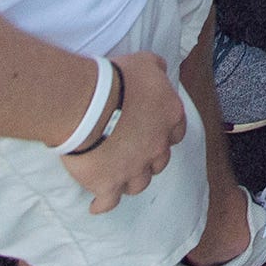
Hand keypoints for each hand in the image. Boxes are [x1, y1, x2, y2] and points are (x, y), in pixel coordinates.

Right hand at [62, 51, 188, 212]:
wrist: (88, 103)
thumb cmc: (117, 79)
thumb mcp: (146, 62)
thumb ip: (158, 70)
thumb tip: (161, 72)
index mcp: (170, 118)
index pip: (177, 132)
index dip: (165, 133)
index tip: (154, 132)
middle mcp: (157, 147)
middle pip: (159, 162)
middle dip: (149, 158)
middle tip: (133, 152)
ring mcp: (133, 169)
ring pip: (138, 184)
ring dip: (130, 180)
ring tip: (117, 175)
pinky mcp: (108, 185)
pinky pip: (108, 202)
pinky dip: (103, 203)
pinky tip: (96, 203)